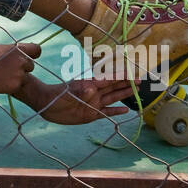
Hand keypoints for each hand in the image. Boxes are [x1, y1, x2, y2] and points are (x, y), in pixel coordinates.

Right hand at [0, 43, 39, 94]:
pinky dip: (13, 84)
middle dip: (23, 67)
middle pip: (31, 65)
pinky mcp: (16, 85)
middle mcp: (21, 61)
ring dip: (18, 76)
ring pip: (25, 76)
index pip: (37, 50)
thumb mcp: (3, 49)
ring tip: (3, 74)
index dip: (34, 53)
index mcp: (19, 49)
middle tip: (9, 68)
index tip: (30, 56)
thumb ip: (17, 51)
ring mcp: (19, 74)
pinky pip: (19, 85)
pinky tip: (1, 81)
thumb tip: (29, 54)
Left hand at [19, 77, 133, 124]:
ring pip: (112, 98)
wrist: (47, 104)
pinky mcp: (91, 114)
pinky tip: (125, 110)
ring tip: (135, 91)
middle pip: (114, 87)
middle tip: (140, 80)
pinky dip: (115, 111)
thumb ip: (81, 90)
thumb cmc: (57, 94)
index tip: (133, 72)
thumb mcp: (69, 92)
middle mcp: (95, 93)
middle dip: (126, 83)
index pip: (109, 79)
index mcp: (91, 84)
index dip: (121, 76)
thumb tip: (91, 89)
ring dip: (123, 94)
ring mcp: (94, 103)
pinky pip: (106, 112)